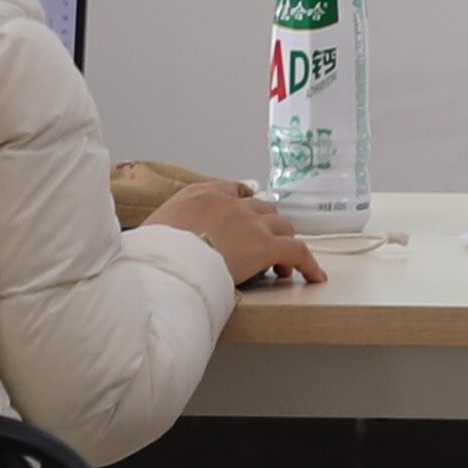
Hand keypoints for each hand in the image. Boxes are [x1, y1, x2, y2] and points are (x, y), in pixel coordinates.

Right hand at [152, 177, 324, 289]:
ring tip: (280, 266)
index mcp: (200, 194)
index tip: (244, 221)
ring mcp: (250, 221)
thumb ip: (168, 227)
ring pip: (281, 226)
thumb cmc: (152, 253)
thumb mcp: (152, 230)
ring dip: (282, 243)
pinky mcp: (266, 245)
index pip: (232, 191)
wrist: (164, 264)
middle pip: (261, 208)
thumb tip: (163, 242)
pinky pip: (298, 251)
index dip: (242, 208)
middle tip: (262, 249)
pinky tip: (315, 276)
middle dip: (265, 227)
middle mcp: (229, 202)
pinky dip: (309, 264)